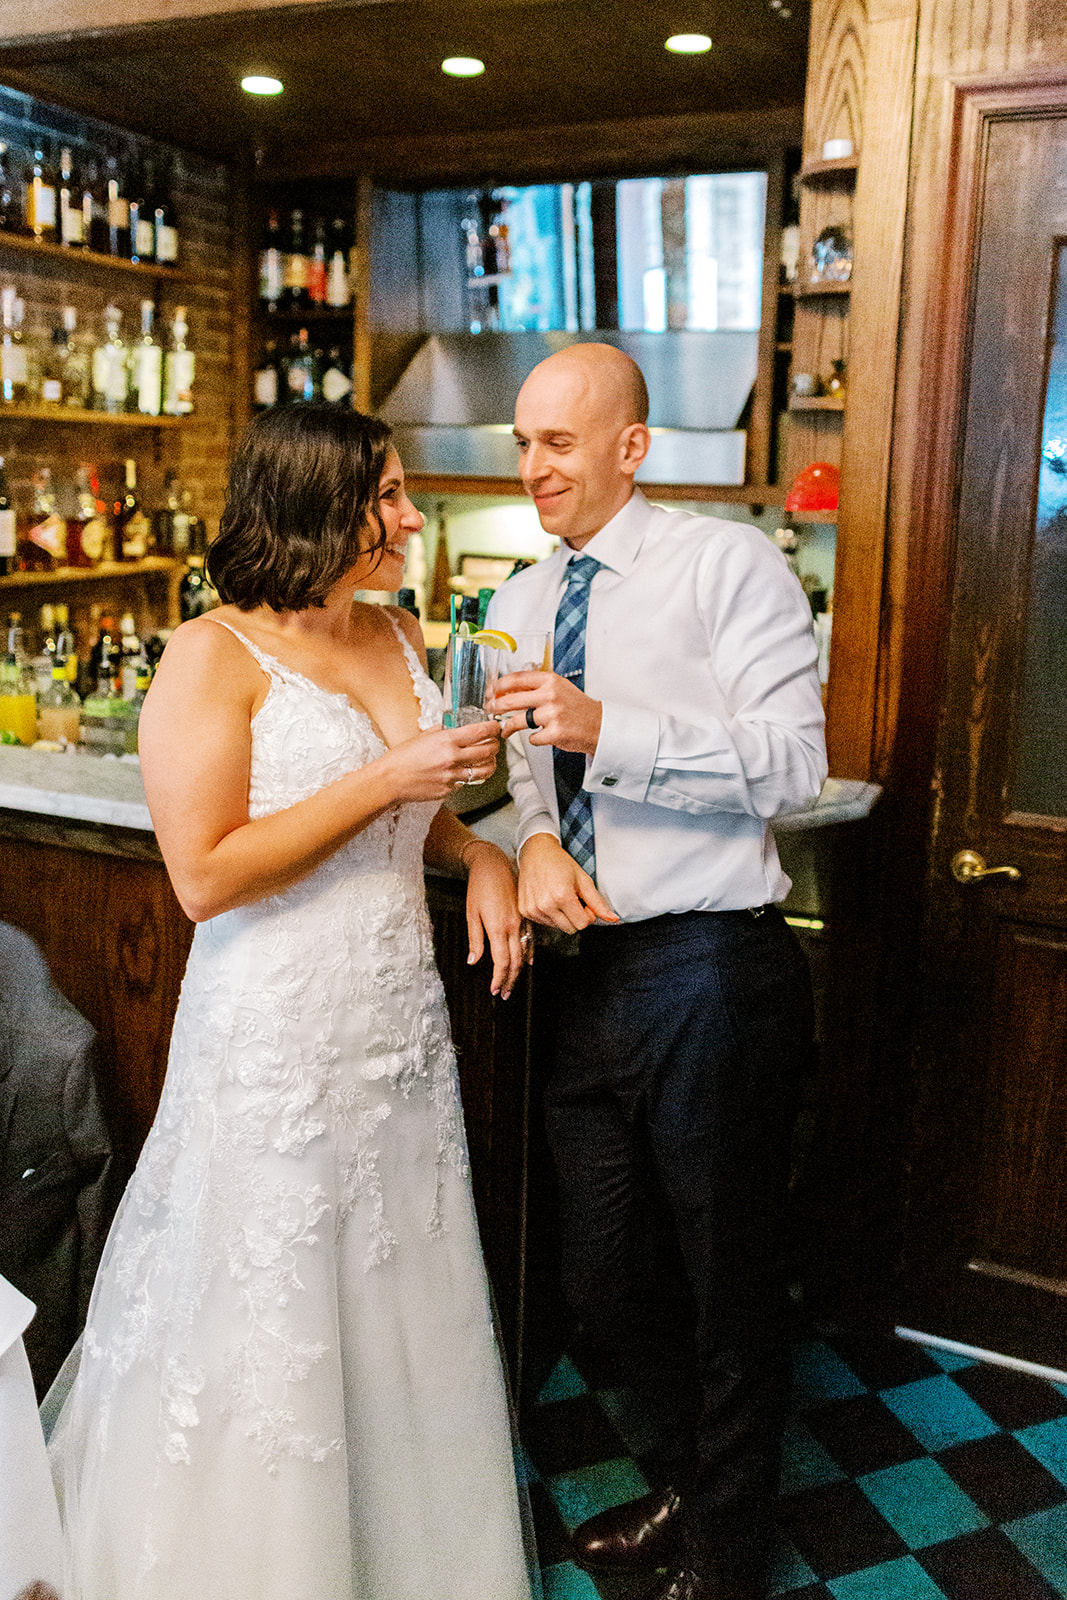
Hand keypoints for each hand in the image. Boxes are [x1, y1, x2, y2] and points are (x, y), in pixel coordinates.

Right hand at [384, 722, 499, 801]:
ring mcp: (452, 776)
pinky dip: (467, 777)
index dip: (493, 728)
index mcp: (446, 740)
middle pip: (488, 751)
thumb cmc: (403, 757)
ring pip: (484, 770)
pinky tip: (462, 772)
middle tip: (494, 743)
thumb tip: (456, 727)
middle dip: (495, 745)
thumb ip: (443, 731)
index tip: (496, 727)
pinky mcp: (449, 790)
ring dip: (490, 764)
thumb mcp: (423, 736)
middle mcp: (452, 758)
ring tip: (489, 760)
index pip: (480, 732)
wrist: (390, 779)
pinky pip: (465, 782)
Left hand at [462, 841, 525, 998]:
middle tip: (504, 994)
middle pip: (515, 961)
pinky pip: (530, 939)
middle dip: (510, 980)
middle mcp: (513, 926)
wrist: (493, 864)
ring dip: (519, 970)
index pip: (501, 961)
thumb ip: (475, 939)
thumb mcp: (471, 913)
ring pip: (524, 952)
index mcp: (498, 927)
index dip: (499, 978)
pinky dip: (528, 953)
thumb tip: (474, 961)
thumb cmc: (478, 887)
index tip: (494, 990)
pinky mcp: (525, 915)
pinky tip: (527, 961)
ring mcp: (522, 921)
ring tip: (513, 984)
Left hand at [494, 670, 602, 755]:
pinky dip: (533, 739)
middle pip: (511, 699)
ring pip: (517, 721)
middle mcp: (550, 695)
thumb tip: (508, 690)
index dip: (499, 685)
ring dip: (507, 727)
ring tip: (504, 731)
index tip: (491, 691)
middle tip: (490, 710)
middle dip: (496, 706)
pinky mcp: (554, 733)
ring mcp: (552, 715)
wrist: (599, 725)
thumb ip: (537, 687)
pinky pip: (532, 738)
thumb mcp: (559, 688)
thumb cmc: (577, 708)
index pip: (516, 678)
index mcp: (550, 681)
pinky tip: (538, 737)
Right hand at [518, 832, 618, 932]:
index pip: (582, 924)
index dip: (587, 914)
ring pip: (557, 927)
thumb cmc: (561, 863)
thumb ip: (598, 903)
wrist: (536, 852)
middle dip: (575, 917)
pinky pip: (544, 923)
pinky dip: (549, 914)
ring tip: (558, 897)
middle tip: (571, 899)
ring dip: (562, 916)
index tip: (582, 901)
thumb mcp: (583, 880)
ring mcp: (533, 909)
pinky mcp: (525, 911)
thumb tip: (613, 919)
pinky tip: (548, 898)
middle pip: (570, 929)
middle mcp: (545, 905)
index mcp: (562, 896)